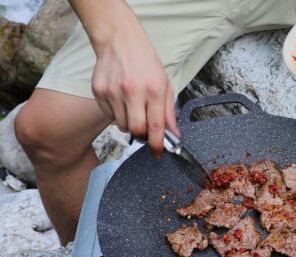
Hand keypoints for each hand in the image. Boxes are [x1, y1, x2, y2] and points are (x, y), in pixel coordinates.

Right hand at [90, 15, 178, 158]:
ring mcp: (113, 92)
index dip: (157, 145)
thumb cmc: (145, 63)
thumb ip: (169, 111)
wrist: (120, 41)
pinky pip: (109, 115)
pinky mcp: (98, 91)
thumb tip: (174, 134)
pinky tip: (121, 99)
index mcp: (153, 90)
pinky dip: (117, 113)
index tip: (158, 154)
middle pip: (136, 130)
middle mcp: (132, 91)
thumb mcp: (165, 84)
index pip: (156, 126)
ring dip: (130, 124)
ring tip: (134, 107)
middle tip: (146, 131)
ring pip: (121, 125)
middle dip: (143, 136)